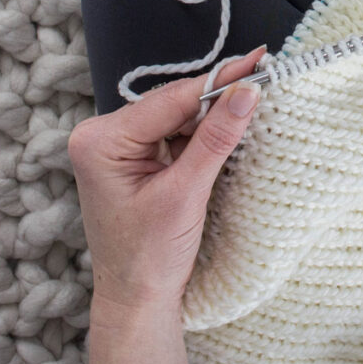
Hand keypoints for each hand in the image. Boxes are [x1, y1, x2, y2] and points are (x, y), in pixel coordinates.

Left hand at [68, 48, 264, 363]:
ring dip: (212, 112)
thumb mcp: (186, 193)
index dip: (218, 81)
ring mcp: (116, 145)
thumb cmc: (149, 258)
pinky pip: (173, 131)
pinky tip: (228, 122)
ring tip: (251, 95)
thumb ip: (216, 138)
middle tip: (261, 73)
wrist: (136, 301)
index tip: (255, 62)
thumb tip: (246, 91)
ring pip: (176, 114)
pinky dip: (201, 130)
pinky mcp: (133, 156)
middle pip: (173, 104)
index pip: (171, 101)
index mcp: (101, 141)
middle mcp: (102, 136)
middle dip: (217, 94)